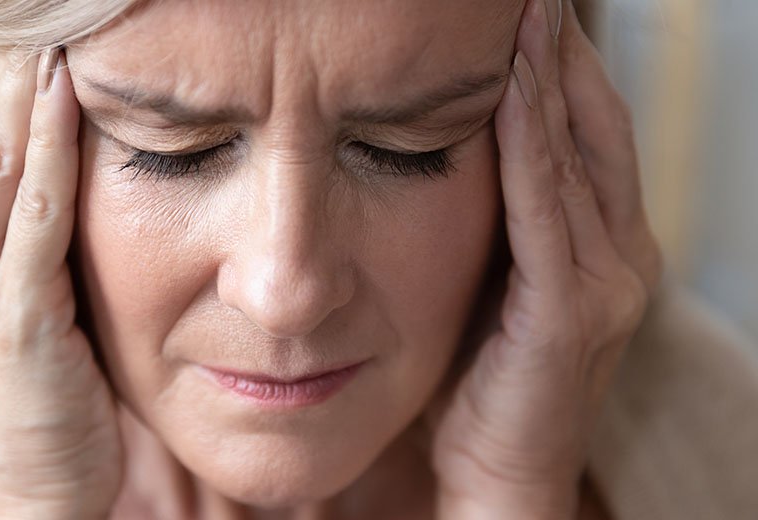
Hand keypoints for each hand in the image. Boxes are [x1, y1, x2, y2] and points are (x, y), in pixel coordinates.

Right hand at [0, 48, 121, 518]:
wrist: (36, 481)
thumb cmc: (46, 383)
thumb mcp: (31, 291)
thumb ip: (36, 227)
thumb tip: (73, 153)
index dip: (16, 77)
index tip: (47, 22)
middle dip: (20, 67)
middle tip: (50, 5)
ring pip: (0, 164)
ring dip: (29, 90)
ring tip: (57, 27)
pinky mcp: (15, 319)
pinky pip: (33, 220)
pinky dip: (48, 153)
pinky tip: (67, 100)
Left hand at [427, 1, 662, 517]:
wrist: (494, 472)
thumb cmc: (483, 378)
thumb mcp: (494, 283)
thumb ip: (500, 224)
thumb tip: (459, 150)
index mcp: (602, 244)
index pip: (587, 133)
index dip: (562, 67)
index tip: (529, 10)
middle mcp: (620, 253)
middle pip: (595, 128)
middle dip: (563, 54)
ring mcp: (605, 282)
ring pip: (575, 157)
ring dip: (549, 79)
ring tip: (527, 13)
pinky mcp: (570, 313)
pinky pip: (546, 211)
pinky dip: (530, 144)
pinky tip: (510, 89)